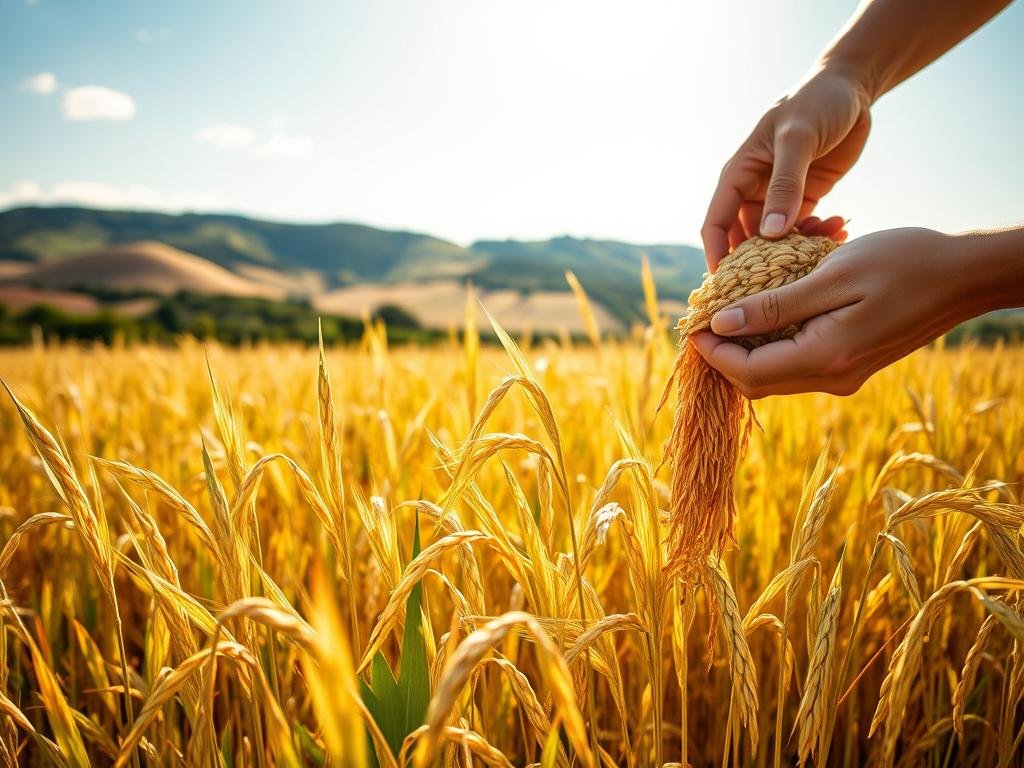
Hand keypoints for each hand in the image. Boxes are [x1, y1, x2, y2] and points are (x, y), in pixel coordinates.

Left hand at [691, 228, 976, 397]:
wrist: (964, 275)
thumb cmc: (902, 262)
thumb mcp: (831, 275)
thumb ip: (775, 305)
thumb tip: (722, 323)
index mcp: (826, 357)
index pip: (747, 373)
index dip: (713, 352)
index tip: (694, 323)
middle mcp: (833, 378)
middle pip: (757, 383)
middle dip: (724, 355)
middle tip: (705, 319)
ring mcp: (844, 376)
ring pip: (775, 376)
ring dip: (747, 349)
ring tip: (730, 310)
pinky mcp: (850, 365)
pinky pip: (797, 364)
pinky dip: (773, 344)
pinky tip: (766, 313)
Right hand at [702, 68, 871, 270]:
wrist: (852, 87)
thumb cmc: (817, 102)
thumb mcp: (799, 139)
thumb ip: (785, 185)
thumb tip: (770, 233)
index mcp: (739, 174)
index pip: (716, 221)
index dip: (716, 253)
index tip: (726, 284)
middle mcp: (753, 190)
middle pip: (743, 239)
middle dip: (757, 262)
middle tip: (777, 286)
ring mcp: (779, 197)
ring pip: (776, 239)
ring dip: (795, 249)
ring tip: (821, 248)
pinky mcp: (806, 199)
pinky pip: (804, 229)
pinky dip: (817, 236)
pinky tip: (839, 229)